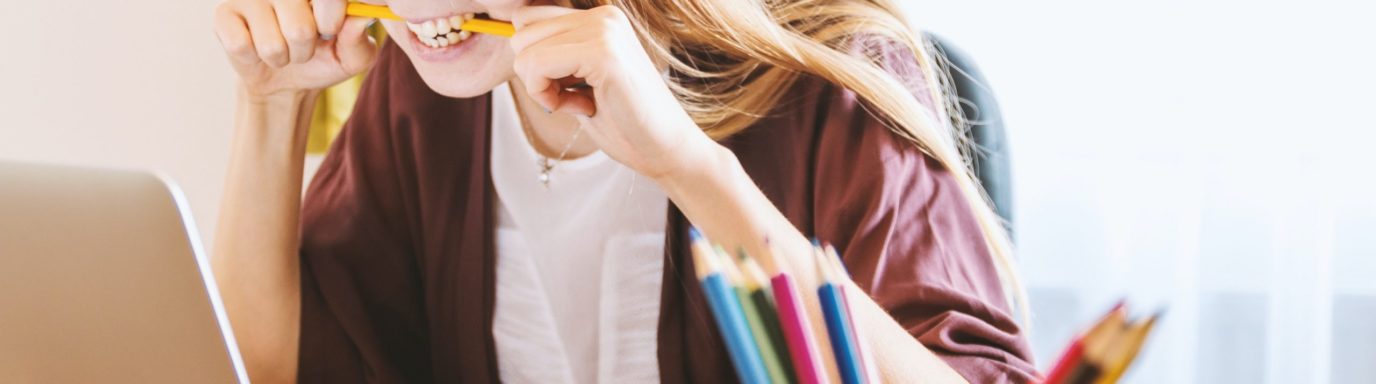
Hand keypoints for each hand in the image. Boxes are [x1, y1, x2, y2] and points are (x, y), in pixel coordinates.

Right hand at [214, 0, 377, 99]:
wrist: (286, 80)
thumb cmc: (323, 59)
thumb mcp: (352, 57)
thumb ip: (359, 40)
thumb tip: (360, 18)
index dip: (331, 23)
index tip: (329, 31)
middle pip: (299, 29)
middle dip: (305, 50)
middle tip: (302, 46)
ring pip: (271, 44)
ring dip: (281, 58)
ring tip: (282, 50)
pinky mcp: (224, 13)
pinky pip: (241, 46)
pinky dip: (254, 59)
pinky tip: (256, 49)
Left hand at [509, 5, 712, 180]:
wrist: (666, 150)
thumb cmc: (624, 122)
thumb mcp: (580, 79)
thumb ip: (554, 55)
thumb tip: (511, 38)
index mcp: (600, 18)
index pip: (528, 19)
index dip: (534, 61)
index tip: (566, 87)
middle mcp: (603, 16)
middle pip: (521, 33)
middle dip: (535, 74)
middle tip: (573, 98)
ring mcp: (605, 30)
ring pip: (524, 50)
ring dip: (541, 87)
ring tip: (581, 102)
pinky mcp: (603, 53)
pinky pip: (537, 65)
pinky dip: (546, 96)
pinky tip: (582, 107)